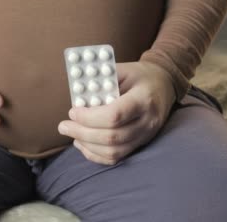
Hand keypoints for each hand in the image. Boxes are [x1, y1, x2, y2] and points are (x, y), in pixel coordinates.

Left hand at [57, 60, 175, 164]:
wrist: (164, 84)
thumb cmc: (139, 75)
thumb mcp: (123, 69)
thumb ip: (101, 80)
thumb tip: (77, 94)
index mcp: (143, 99)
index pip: (115, 115)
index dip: (90, 117)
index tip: (72, 111)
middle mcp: (147, 121)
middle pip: (112, 136)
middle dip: (82, 132)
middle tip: (63, 126)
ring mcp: (146, 135)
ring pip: (114, 151)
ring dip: (87, 145)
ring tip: (71, 134)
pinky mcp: (141, 143)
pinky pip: (117, 157)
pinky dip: (96, 154)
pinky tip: (82, 144)